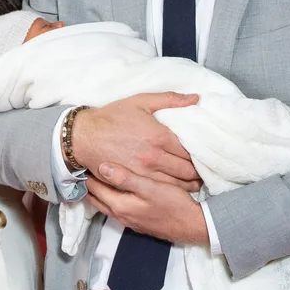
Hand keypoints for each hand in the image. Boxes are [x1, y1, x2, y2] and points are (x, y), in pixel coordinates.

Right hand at [73, 93, 201, 190]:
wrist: (84, 136)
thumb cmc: (112, 117)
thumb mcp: (141, 101)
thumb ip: (170, 99)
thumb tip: (195, 98)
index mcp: (159, 136)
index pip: (190, 151)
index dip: (201, 155)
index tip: (205, 155)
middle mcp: (154, 157)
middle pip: (187, 170)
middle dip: (198, 172)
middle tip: (204, 171)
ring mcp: (144, 172)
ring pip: (176, 184)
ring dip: (189, 185)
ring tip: (196, 183)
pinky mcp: (134, 182)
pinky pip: (159, 190)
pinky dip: (172, 191)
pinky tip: (177, 189)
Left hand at [86, 163, 208, 244]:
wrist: (193, 226)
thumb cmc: (173, 204)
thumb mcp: (150, 187)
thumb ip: (125, 178)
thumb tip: (102, 167)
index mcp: (120, 206)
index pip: (95, 189)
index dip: (86, 174)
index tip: (80, 160)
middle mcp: (121, 215)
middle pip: (97, 198)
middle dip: (89, 184)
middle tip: (82, 165)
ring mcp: (129, 220)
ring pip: (106, 203)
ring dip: (99, 191)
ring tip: (94, 175)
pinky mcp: (138, 221)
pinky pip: (116, 207)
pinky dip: (109, 196)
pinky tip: (114, 189)